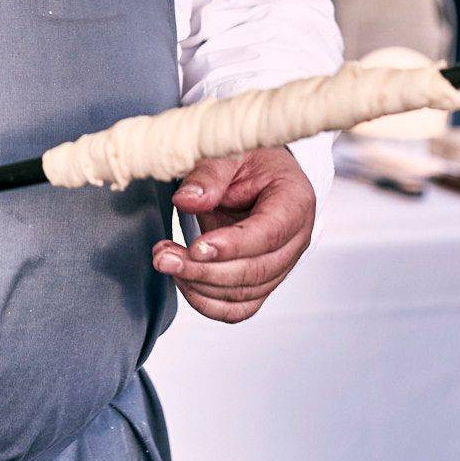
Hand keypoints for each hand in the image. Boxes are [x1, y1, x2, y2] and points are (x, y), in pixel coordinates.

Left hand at [152, 146, 315, 322]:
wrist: (256, 170)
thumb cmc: (247, 158)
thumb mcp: (228, 152)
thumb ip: (208, 175)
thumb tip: (186, 200)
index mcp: (295, 201)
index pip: (269, 234)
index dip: (233, 245)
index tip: (195, 247)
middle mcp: (295, 239)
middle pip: (256, 270)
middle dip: (206, 271)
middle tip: (164, 257)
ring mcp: (281, 264)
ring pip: (245, 293)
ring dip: (200, 286)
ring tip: (165, 260)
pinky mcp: (262, 281)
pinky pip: (239, 307)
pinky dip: (208, 303)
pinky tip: (182, 281)